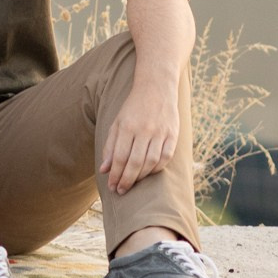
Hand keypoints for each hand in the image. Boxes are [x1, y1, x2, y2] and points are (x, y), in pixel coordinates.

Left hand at [100, 68, 181, 193]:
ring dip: (141, 177)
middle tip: (121, 191)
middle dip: (127, 180)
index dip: (116, 175)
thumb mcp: (118, 122)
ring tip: (133, 184)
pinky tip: (149, 173)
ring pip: (151, 162)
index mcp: (128, 125)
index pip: (120, 157)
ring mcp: (160, 132)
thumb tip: (104, 170)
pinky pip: (166, 157)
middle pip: (135, 162)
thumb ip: (110, 146)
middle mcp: (144, 129)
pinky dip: (157, 168)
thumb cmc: (134, 107)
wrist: (156, 86)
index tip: (111, 186)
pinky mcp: (173, 134)